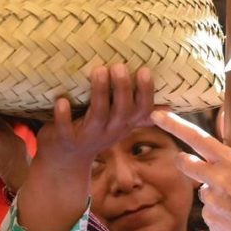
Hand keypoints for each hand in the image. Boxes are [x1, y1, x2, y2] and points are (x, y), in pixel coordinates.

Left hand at [18, 64, 154, 230]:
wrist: (65, 164)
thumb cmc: (93, 133)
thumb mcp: (118, 125)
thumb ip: (137, 114)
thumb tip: (169, 104)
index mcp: (124, 125)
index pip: (143, 111)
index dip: (146, 92)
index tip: (145, 70)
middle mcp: (110, 132)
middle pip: (122, 111)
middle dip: (122, 89)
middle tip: (119, 66)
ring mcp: (89, 138)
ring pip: (98, 116)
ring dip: (99, 93)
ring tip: (98, 70)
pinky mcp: (66, 142)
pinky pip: (66, 130)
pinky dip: (64, 116)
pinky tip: (61, 100)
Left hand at [152, 110, 230, 230]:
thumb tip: (221, 116)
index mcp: (230, 161)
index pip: (196, 137)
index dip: (174, 124)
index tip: (157, 115)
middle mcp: (217, 179)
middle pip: (184, 163)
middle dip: (185, 161)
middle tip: (200, 166)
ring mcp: (211, 201)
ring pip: (201, 189)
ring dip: (213, 191)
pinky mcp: (209, 220)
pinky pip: (207, 209)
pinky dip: (218, 211)